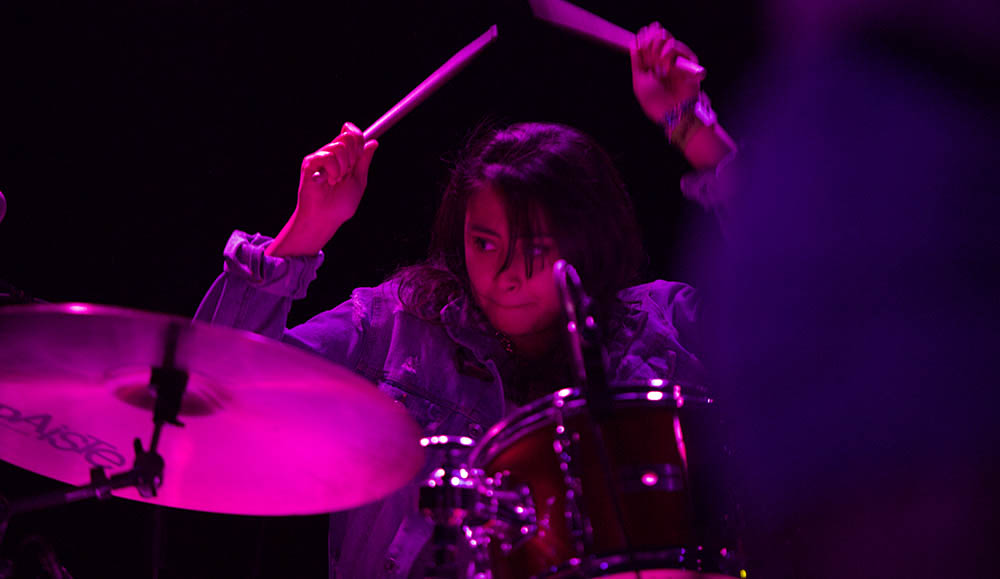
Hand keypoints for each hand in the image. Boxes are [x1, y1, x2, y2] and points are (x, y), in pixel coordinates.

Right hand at [266, 123, 377, 256]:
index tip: (359, 154)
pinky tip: (328, 182)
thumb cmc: (340, 205)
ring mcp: (319, 157)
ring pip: (339, 147)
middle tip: (348, 172)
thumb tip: (373, 142)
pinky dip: (333, 171)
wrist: (325, 219)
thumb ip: (364, 161)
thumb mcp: (359, 181)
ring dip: (343, 167)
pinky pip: (327, 156)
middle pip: (347, 137)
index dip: (359, 138)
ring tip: (336, 181)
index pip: (351, 134)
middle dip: (354, 155)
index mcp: (343, 157)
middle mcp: (330, 154)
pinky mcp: (310, 162)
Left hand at [630, 22, 702, 123]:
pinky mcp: (688, 60)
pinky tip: (666, 68)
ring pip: (664, 37)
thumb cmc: (655, 101)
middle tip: (648, 58)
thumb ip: (636, 61)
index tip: (638, 39)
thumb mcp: (639, 81)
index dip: (643, 37)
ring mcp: (676, 58)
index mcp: (651, 64)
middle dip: (648, 42)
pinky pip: (675, 45)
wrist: (671, 111)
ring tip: (656, 65)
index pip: (647, 40)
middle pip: (656, 34)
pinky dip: (667, 54)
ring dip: (656, 49)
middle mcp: (663, 59)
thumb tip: (633, 43)